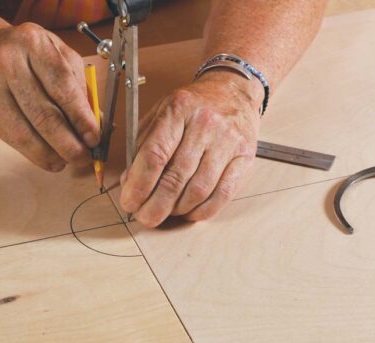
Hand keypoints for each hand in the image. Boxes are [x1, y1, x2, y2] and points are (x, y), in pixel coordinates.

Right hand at [0, 23, 98, 171]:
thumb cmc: (29, 54)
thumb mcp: (60, 56)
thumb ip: (80, 87)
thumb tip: (97, 124)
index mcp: (34, 44)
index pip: (62, 87)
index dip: (81, 118)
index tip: (94, 139)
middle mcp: (7, 62)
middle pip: (43, 115)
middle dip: (68, 144)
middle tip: (84, 158)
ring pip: (24, 132)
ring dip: (50, 154)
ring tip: (67, 161)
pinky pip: (10, 137)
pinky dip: (32, 153)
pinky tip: (48, 157)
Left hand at [120, 71, 262, 227]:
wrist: (233, 91)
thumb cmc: (193, 107)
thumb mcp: (161, 113)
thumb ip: (143, 145)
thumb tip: (130, 182)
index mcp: (178, 109)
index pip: (154, 155)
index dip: (139, 185)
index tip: (129, 203)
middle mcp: (205, 124)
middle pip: (176, 178)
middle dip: (156, 206)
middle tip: (145, 218)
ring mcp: (228, 141)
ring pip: (199, 190)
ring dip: (179, 209)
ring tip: (168, 211)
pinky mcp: (245, 157)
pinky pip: (223, 195)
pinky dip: (203, 210)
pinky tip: (190, 212)